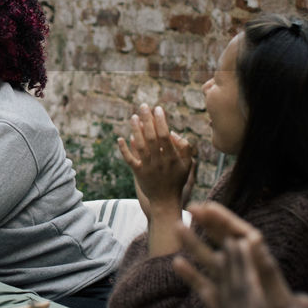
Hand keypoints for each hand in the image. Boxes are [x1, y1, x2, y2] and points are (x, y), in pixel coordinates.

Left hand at [116, 104, 192, 218]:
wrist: (165, 201)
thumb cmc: (177, 180)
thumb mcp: (187, 164)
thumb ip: (184, 147)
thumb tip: (173, 132)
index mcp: (172, 157)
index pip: (165, 135)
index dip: (161, 121)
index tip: (158, 108)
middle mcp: (159, 161)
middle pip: (151, 137)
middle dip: (147, 120)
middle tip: (143, 106)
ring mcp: (148, 167)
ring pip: (140, 146)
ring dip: (136, 130)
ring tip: (133, 117)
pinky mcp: (138, 173)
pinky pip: (130, 159)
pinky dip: (124, 149)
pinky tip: (120, 138)